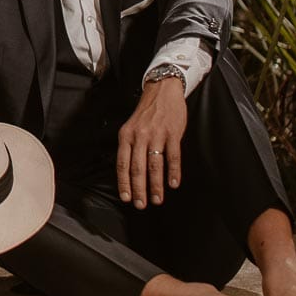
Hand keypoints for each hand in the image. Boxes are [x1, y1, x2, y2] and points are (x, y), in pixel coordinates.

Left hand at [117, 75, 188, 208]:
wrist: (162, 91)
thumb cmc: (146, 113)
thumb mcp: (131, 127)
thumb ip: (129, 147)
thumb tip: (127, 172)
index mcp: (126, 135)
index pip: (122, 163)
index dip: (124, 183)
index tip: (127, 198)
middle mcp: (139, 136)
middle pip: (137, 167)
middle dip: (139, 189)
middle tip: (141, 205)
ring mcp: (156, 134)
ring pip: (155, 165)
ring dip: (155, 185)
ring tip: (157, 199)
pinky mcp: (172, 133)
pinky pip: (173, 156)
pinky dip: (173, 171)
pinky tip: (173, 183)